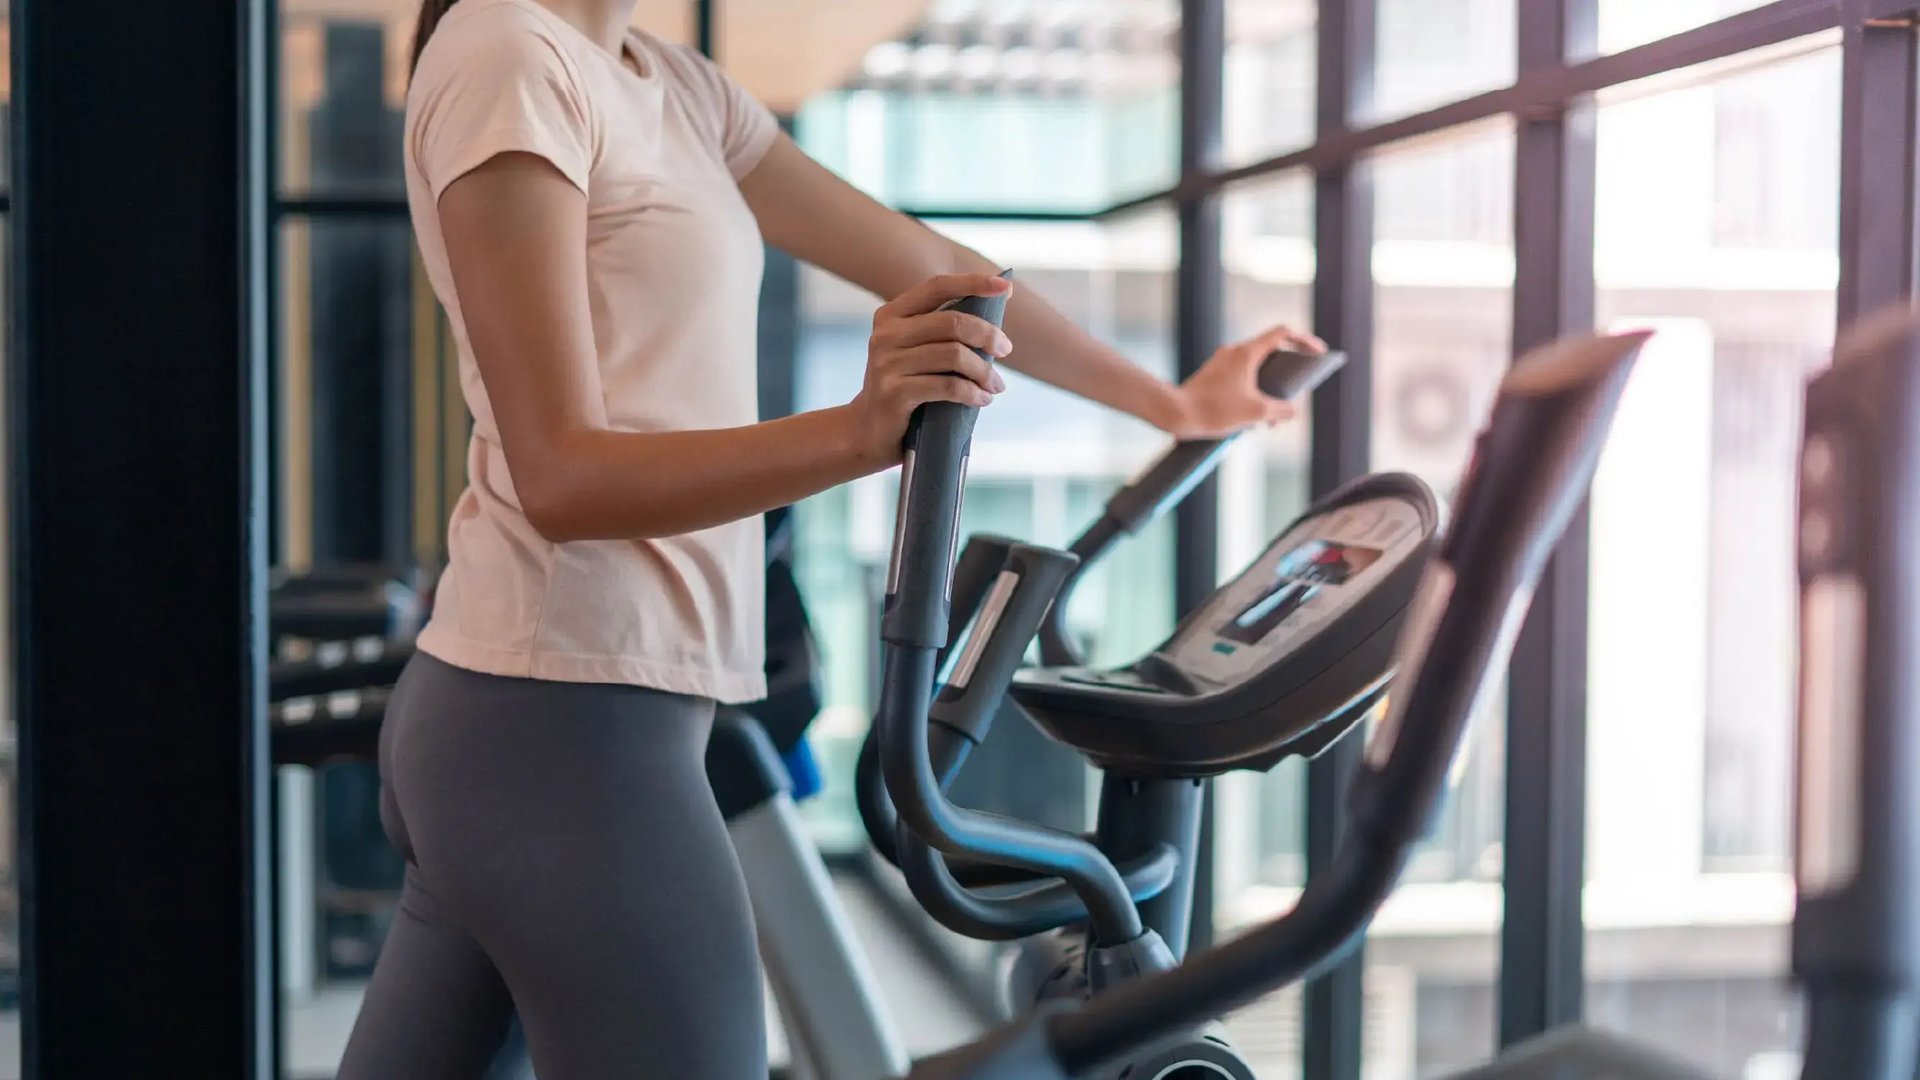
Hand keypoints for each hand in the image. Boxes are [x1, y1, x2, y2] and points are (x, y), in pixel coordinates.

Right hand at [844, 272, 1012, 466]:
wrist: (868, 430)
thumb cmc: (904, 386)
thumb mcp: (916, 350)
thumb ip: (943, 330)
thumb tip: (996, 310)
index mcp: (892, 315)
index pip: (938, 287)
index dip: (973, 283)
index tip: (1004, 287)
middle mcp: (886, 334)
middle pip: (952, 322)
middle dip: (987, 334)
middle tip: (1005, 350)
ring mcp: (887, 363)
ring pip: (954, 355)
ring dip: (984, 371)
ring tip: (995, 385)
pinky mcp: (894, 393)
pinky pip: (948, 387)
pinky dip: (973, 393)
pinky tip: (982, 399)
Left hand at [1160, 324, 1325, 439]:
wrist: (1174, 414)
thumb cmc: (1213, 410)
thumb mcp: (1256, 413)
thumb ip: (1281, 410)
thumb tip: (1292, 412)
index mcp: (1246, 352)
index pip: (1283, 333)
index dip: (1304, 340)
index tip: (1317, 353)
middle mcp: (1233, 353)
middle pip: (1270, 355)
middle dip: (1285, 377)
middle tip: (1294, 396)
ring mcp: (1221, 364)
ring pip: (1254, 373)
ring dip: (1268, 393)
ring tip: (1271, 420)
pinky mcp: (1212, 378)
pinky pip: (1240, 382)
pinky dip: (1251, 397)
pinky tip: (1250, 423)